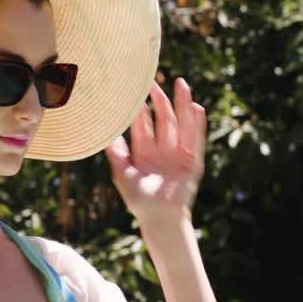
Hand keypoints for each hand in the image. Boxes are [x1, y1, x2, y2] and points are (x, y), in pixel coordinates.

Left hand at [105, 78, 206, 225]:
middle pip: (163, 120)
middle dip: (160, 101)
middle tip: (155, 82)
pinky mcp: (192, 162)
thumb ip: (116, 154)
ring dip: (182, 105)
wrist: (159, 219)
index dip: (141, 111)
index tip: (136, 93)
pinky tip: (197, 108)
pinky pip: (195, 139)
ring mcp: (179, 155)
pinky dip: (197, 124)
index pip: (143, 126)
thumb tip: (105, 134)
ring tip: (182, 85)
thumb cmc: (138, 201)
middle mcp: (162, 150)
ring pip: (181, 124)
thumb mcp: (123, 174)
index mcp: (145, 153)